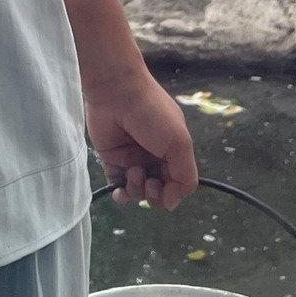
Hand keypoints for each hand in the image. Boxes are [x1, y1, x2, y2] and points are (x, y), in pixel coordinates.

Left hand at [86, 68, 197, 209]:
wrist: (116, 92)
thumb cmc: (152, 114)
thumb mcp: (179, 142)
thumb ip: (184, 176)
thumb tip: (172, 204)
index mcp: (173, 152)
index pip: (177, 184)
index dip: (172, 192)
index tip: (165, 187)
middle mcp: (153, 157)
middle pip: (158, 190)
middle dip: (155, 193)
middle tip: (150, 181)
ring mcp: (132, 159)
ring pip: (138, 191)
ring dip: (137, 189)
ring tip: (133, 171)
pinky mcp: (111, 160)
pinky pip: (117, 186)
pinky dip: (120, 195)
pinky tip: (120, 193)